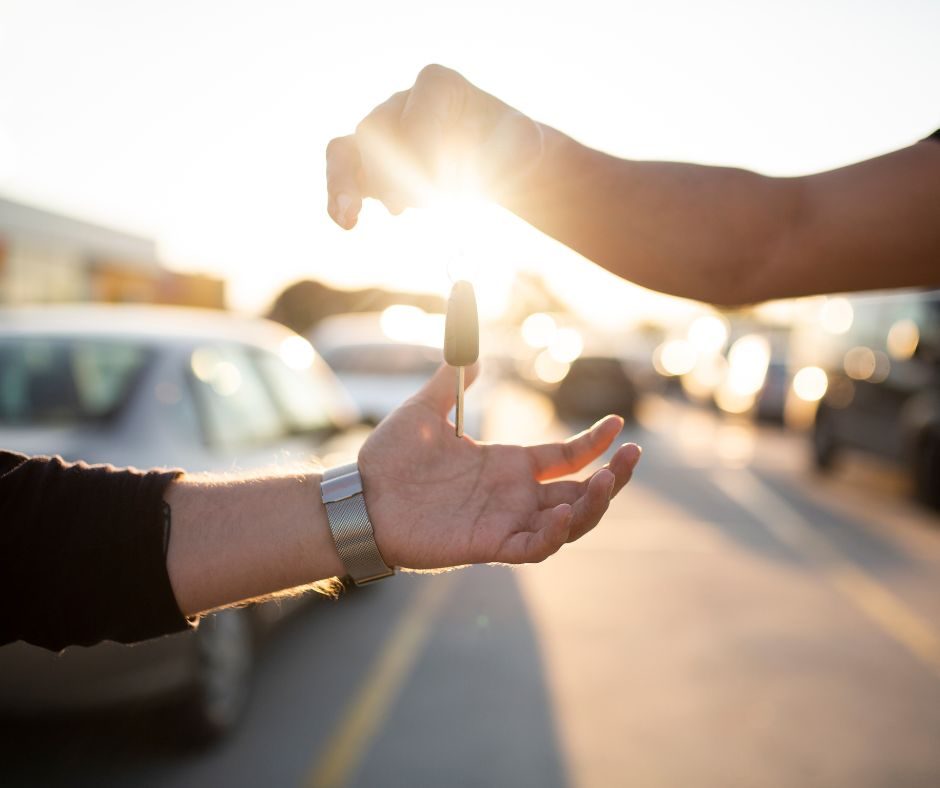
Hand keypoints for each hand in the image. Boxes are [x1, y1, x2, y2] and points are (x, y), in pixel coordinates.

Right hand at [326, 64, 542, 228]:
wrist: (492, 163)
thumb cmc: (509, 149)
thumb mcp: (526, 143)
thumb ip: (525, 141)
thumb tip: (527, 144)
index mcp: (439, 86)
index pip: (417, 112)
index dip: (424, 148)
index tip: (445, 184)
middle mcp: (401, 102)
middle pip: (379, 131)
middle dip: (396, 172)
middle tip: (427, 201)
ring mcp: (381, 132)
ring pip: (349, 150)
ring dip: (348, 185)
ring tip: (352, 216)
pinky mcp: (370, 163)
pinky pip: (342, 170)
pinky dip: (339, 197)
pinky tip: (346, 223)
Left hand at [358, 363, 640, 569]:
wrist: (358, 496)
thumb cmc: (389, 458)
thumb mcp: (425, 408)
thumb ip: (451, 379)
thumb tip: (470, 351)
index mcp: (507, 465)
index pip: (566, 457)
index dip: (595, 443)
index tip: (618, 423)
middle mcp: (513, 495)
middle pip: (580, 492)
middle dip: (613, 477)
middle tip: (632, 456)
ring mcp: (504, 521)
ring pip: (568, 522)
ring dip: (594, 505)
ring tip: (608, 481)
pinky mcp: (488, 545)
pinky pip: (534, 547)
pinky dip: (554, 533)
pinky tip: (562, 510)